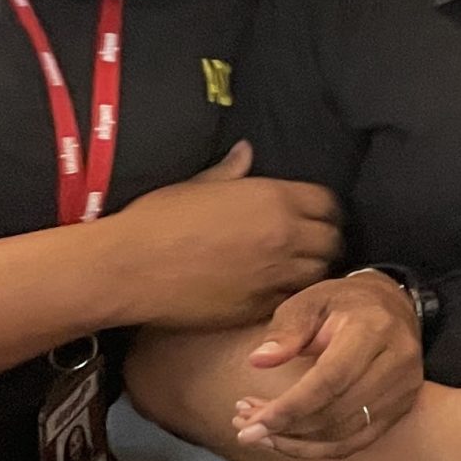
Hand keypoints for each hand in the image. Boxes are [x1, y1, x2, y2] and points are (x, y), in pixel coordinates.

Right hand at [102, 142, 342, 330]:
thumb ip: (232, 171)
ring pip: (319, 274)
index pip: (328, 202)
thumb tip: (246, 151)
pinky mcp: (260, 308)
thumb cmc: (157, 220)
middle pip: (332, 240)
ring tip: (292, 269)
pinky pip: (292, 301)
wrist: (128, 268)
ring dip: (312, 270)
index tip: (312, 215)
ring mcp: (275, 275)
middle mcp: (284, 236)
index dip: (323, 209)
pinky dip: (290, 296)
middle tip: (306, 244)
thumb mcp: (198, 185)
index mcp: (274, 198)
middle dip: (324, 240)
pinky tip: (271, 291)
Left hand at [228, 272, 423, 457]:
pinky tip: (288, 442)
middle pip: (337, 411)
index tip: (254, 422)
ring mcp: (404, 388)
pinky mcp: (401, 407)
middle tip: (246, 428)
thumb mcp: (310, 301)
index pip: (331, 378)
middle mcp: (397, 361)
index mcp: (373, 328)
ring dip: (297, 441)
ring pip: (345, 433)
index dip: (291, 406)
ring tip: (260, 433)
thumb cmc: (342, 303)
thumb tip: (259, 361)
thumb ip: (286, 331)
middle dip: (286, 426)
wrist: (390, 306)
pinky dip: (318, 449)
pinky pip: (356, 442)